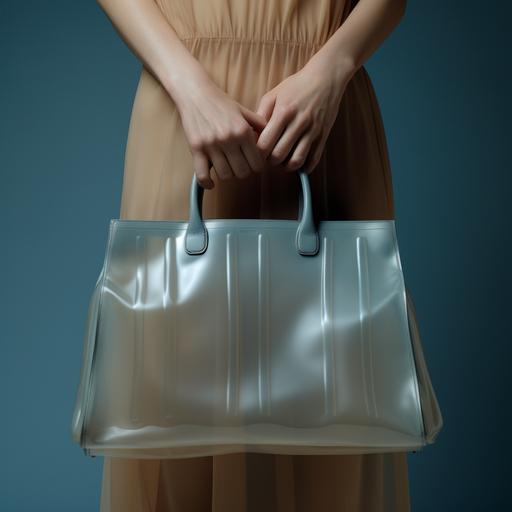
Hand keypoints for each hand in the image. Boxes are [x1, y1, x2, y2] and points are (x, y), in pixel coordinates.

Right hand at [173, 74, 267, 188]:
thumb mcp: (245, 111)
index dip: (258, 166)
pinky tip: (212, 182)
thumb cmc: (221, 103)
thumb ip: (260, 125)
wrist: (195, 93)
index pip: (257, 163)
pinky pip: (202, 174)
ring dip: (228, 174)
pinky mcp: (196, 149)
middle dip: (245, 171)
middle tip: (242, 165)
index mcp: (243, 131)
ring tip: (228, 167)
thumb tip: (272, 140)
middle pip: (243, 172)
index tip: (254, 163)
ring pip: (226, 175)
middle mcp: (228, 139)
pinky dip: (207, 183)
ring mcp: (211, 145)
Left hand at [255, 56, 352, 173]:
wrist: (326, 77)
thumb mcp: (273, 94)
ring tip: (283, 160)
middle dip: (270, 160)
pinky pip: (313, 159)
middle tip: (269, 156)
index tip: (258, 151)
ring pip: (296, 161)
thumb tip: (253, 136)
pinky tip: (297, 160)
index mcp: (283, 112)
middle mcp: (298, 123)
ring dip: (286, 166)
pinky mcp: (323, 135)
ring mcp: (313, 130)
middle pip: (278, 155)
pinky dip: (304, 167)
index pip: (265, 144)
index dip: (258, 153)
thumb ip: (261, 115)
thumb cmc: (296, 86)